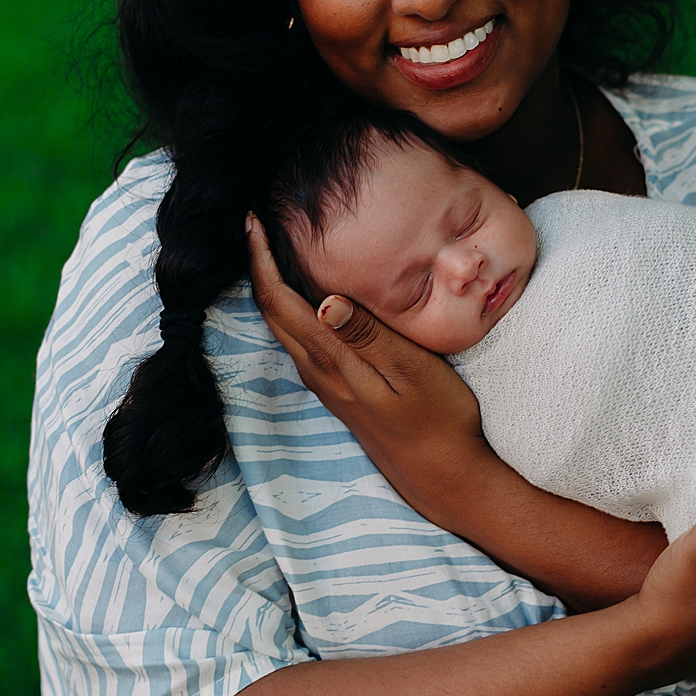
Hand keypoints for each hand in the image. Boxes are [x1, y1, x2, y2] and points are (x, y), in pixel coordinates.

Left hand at [244, 213, 491, 509]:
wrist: (443, 476)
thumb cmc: (439, 418)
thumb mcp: (412, 371)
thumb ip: (368, 335)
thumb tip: (323, 300)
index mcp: (332, 360)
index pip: (280, 301)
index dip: (260, 259)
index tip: (252, 220)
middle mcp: (318, 371)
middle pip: (271, 312)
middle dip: (256, 265)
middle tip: (257, 222)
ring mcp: (326, 383)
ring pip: (282, 327)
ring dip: (271, 286)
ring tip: (274, 246)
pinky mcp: (338, 389)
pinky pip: (300, 339)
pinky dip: (291, 307)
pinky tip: (307, 293)